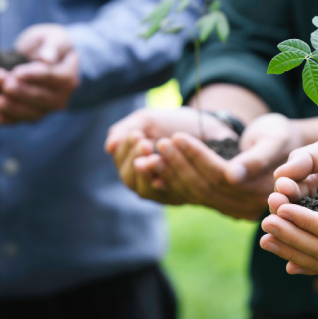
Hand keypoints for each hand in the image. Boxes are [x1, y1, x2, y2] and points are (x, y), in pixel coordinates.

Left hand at [0, 24, 79, 124]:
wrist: (49, 59)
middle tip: (5, 86)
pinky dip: (8, 120)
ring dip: (14, 109)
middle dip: (22, 93)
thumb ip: (53, 46)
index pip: (52, 77)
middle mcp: (62, 96)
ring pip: (33, 112)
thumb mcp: (55, 37)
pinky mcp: (35, 114)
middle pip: (42, 97)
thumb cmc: (51, 44)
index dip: (34, 76)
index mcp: (69, 76)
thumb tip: (46, 58)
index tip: (16, 72)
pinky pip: (22, 119)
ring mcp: (48, 108)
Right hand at [105, 107, 235, 203]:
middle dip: (134, 160)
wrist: (208, 126)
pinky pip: (170, 195)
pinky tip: (166, 170)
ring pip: (145, 191)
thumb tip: (108, 147)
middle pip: (130, 180)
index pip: (121, 164)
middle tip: (144, 142)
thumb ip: (127, 130)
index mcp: (133, 165)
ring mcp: (163, 192)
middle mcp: (146, 182)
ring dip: (147, 172)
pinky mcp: (183, 197)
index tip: (136, 134)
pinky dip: (166, 183)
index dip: (125, 151)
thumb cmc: (173, 124)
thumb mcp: (148, 121)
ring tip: (155, 150)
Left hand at [146, 113, 304, 219]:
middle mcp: (248, 208)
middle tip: (160, 142)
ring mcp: (234, 209)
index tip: (178, 136)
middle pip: (206, 189)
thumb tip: (231, 175)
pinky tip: (157, 165)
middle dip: (180, 164)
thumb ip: (256, 159)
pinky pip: (194, 196)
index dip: (198, 157)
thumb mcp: (275, 140)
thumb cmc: (283, 136)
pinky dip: (174, 180)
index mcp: (263, 194)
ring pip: (196, 194)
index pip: (222, 178)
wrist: (286, 147)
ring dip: (172, 173)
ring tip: (153, 151)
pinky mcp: (222, 205)